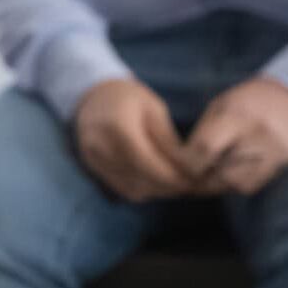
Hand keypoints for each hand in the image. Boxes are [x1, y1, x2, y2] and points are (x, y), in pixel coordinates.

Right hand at [74, 79, 191, 202]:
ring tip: (179, 184)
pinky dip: (144, 189)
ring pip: (133, 189)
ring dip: (158, 190)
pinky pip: (124, 189)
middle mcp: (101, 147)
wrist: (94, 96)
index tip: (193, 180)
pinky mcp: (95, 170)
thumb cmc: (129, 98)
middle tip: (191, 184)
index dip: (171, 177)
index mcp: (117, 127)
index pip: (147, 163)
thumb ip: (167, 140)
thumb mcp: (154, 109)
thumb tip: (188, 168)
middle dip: (168, 186)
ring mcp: (94, 161)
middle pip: (140, 180)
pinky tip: (160, 183)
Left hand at [182, 78, 287, 196]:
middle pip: (219, 171)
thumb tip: (181, 161)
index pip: (205, 148)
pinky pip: (251, 185)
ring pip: (234, 183)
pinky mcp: (283, 163)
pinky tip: (234, 170)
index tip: (181, 162)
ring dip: (218, 181)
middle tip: (193, 171)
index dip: (187, 162)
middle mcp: (256, 134)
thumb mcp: (222, 105)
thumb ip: (203, 132)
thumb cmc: (250, 100)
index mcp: (236, 113)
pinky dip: (236, 182)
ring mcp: (273, 151)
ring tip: (215, 168)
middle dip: (200, 176)